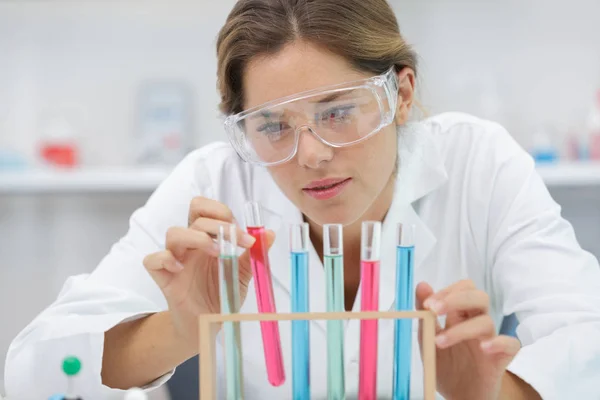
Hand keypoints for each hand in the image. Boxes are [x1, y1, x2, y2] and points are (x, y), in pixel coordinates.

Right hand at [143, 197, 275, 349]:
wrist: (207, 325)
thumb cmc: (221, 295)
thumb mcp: (242, 275)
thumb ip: (252, 255)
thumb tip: (270, 234)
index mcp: (208, 238)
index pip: (205, 208)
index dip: (222, 212)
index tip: (243, 234)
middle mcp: (191, 245)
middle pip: (193, 216)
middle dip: (217, 224)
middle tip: (235, 241)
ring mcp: (175, 260)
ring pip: (173, 232)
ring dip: (196, 237)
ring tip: (216, 252)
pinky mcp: (164, 278)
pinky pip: (152, 260)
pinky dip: (164, 259)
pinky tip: (181, 268)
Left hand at [416, 280, 520, 399]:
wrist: (460, 395)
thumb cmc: (446, 365)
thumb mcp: (428, 339)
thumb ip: (425, 314)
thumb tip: (421, 285)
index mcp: (460, 315)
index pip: (462, 289)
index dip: (447, 291)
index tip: (427, 303)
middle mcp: (476, 322)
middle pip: (478, 297)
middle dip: (456, 299)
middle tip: (434, 309)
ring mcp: (490, 338)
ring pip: (486, 321)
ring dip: (461, 329)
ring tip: (439, 342)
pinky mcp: (502, 357)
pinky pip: (511, 343)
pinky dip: (498, 342)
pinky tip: (483, 348)